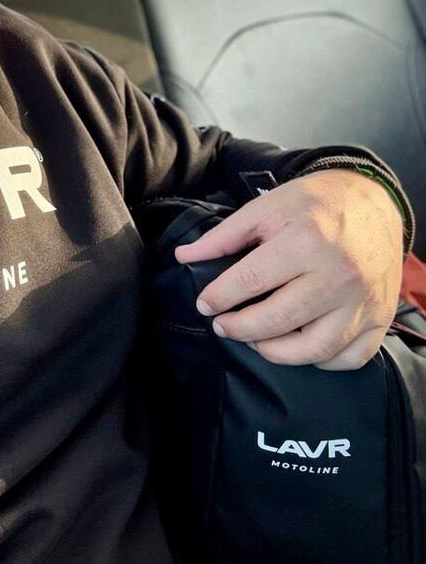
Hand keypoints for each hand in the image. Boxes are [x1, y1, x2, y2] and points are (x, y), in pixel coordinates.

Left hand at [174, 170, 403, 369]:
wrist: (372, 200)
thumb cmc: (315, 203)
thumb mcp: (266, 207)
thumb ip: (224, 235)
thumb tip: (184, 257)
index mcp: (305, 242)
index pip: (251, 281)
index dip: (220, 297)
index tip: (204, 305)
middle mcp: (337, 276)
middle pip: (279, 319)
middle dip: (240, 328)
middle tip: (222, 326)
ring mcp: (363, 301)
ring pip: (315, 349)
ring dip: (276, 352)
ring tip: (255, 340)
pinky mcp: (380, 317)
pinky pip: (351, 357)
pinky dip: (323, 363)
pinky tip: (299, 347)